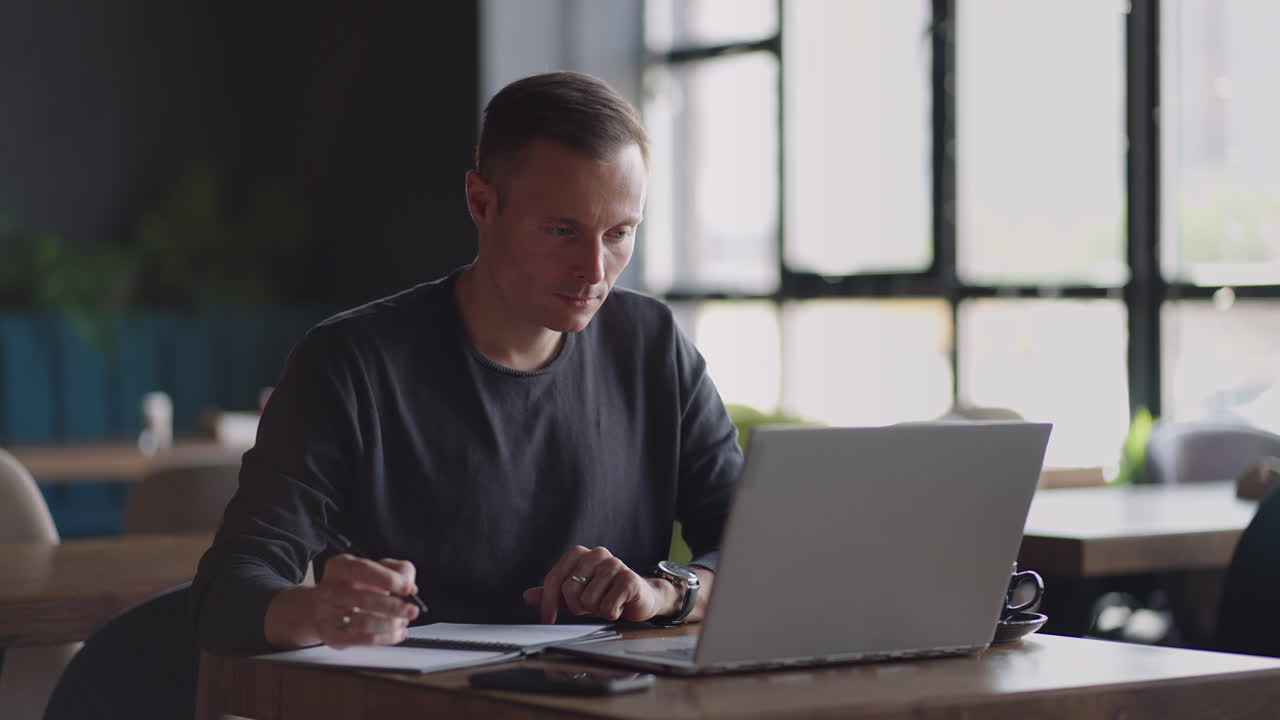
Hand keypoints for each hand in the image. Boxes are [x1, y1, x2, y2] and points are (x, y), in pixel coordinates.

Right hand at [274, 554, 419, 648]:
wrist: (325, 607)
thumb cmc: (356, 586)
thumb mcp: (376, 569)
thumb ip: (397, 570)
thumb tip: (408, 582)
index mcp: (340, 566)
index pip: (363, 570)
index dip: (388, 579)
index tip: (408, 588)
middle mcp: (329, 589)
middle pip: (364, 599)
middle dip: (394, 607)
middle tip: (412, 610)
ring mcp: (327, 613)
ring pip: (364, 622)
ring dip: (390, 624)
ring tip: (403, 622)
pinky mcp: (332, 635)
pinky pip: (363, 639)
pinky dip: (386, 637)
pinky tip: (397, 633)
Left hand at [522, 546, 675, 623]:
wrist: (640, 598)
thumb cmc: (605, 594)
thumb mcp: (575, 594)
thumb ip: (552, 594)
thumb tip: (528, 596)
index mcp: (580, 554)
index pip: (554, 579)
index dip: (548, 602)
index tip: (548, 619)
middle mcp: (597, 554)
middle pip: (569, 590)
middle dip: (577, 606)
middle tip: (590, 606)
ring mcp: (615, 565)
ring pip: (588, 600)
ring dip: (596, 610)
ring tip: (606, 603)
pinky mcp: (629, 579)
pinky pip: (607, 607)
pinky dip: (611, 613)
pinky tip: (619, 606)